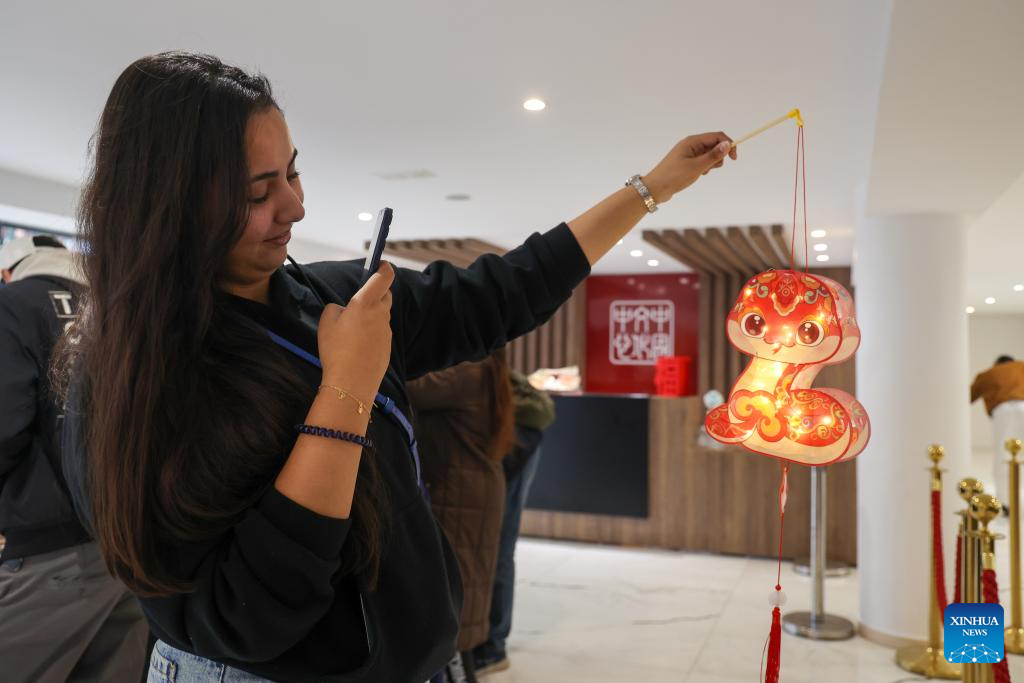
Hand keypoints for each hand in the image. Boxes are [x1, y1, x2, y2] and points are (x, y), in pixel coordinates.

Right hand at [318, 262, 394, 401]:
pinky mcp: (387, 346)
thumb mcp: (326, 322)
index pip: (384, 277)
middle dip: (377, 292)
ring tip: (352, 329)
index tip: (381, 264)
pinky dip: (371, 333)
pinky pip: (380, 333)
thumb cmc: (336, 350)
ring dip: (371, 316)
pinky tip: (357, 345)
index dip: (385, 267)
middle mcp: (381, 314)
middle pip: (385, 295)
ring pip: (381, 316)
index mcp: (366, 303)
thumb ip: (335, 308)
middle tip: (360, 298)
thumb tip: (343, 309)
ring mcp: (386, 331)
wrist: (351, 383)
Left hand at [643, 132, 736, 202]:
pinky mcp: (687, 162)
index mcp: (692, 141)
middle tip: (710, 168)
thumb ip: (713, 156)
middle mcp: (691, 145)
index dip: (728, 145)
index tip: (734, 158)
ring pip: (709, 154)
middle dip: (718, 156)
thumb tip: (727, 144)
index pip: (717, 136)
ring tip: (701, 172)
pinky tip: (697, 175)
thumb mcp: (697, 167)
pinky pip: (702, 161)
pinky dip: (704, 167)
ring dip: (711, 163)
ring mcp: (688, 153)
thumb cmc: (674, 176)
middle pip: (714, 145)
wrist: (656, 188)